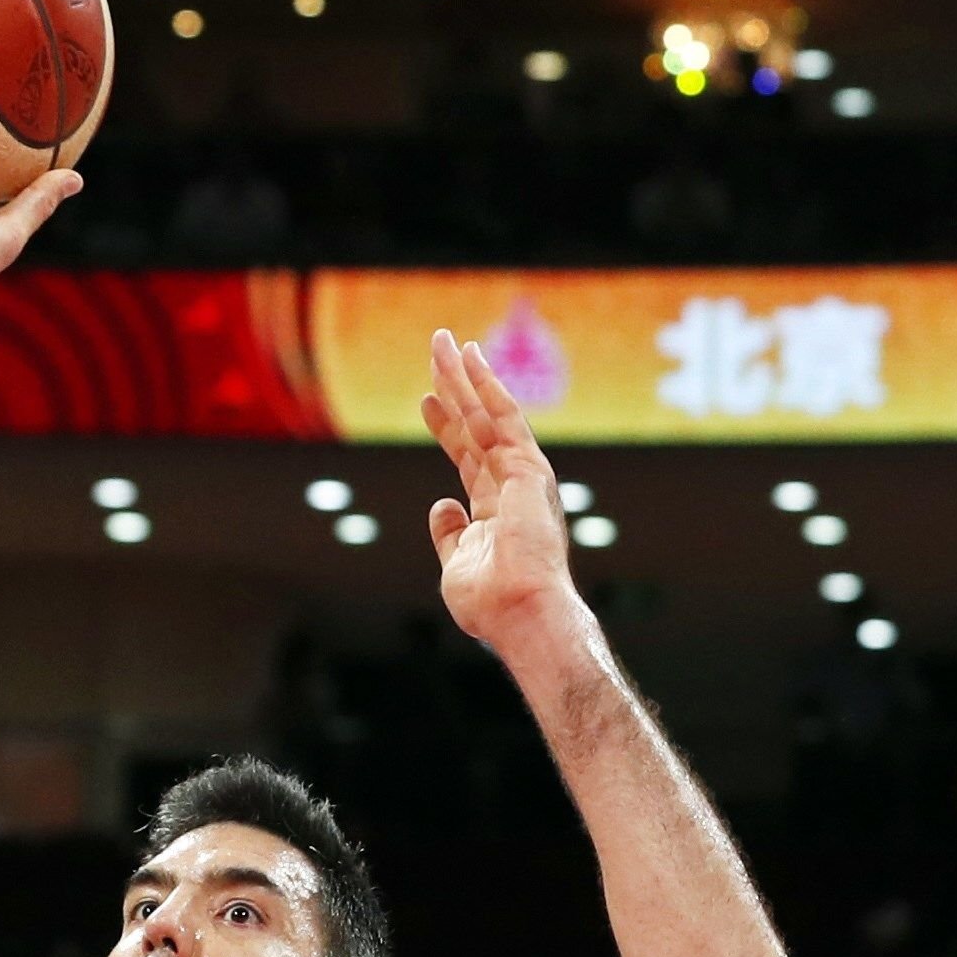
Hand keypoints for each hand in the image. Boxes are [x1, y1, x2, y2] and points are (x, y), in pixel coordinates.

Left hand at [421, 329, 580, 648]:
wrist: (519, 613)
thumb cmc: (491, 603)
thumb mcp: (455, 563)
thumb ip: (449, 533)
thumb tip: (441, 505)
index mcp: (498, 509)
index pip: (468, 457)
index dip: (447, 427)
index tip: (428, 401)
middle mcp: (514, 486)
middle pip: (476, 427)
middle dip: (455, 389)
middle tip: (437, 353)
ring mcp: (522, 476)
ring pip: (488, 414)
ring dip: (466, 376)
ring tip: (445, 343)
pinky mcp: (528, 469)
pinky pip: (504, 419)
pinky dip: (488, 388)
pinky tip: (473, 361)